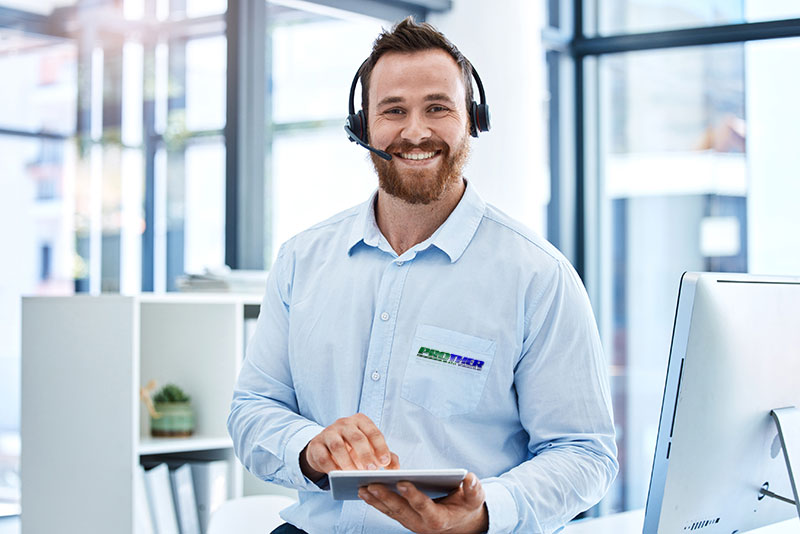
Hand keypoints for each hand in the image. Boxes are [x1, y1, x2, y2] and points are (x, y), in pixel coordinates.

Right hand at [300, 413, 399, 480]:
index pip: (373, 432)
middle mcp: (344, 424)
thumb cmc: (353, 448)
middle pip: (356, 437)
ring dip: (347, 462)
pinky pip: (323, 456)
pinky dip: (331, 467)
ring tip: (354, 474)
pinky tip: (338, 475)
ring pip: (337, 445)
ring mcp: (328, 433)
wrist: (326, 448)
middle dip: (365, 454)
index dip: (380, 447)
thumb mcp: (370, 449)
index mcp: (361, 421)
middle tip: (371, 470)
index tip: (385, 462)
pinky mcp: (316, 445)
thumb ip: (385, 456)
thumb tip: (396, 468)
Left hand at [358, 472, 488, 533]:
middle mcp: (421, 524)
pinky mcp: (404, 519)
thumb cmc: (466, 507)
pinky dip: (375, 502)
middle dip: (385, 497)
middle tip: (371, 484)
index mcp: (439, 519)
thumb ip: (473, 490)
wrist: (460, 524)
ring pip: (390, 512)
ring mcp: (411, 523)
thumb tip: (471, 478)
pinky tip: (364, 492)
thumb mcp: (474, 499)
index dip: (412, 495)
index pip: (423, 506)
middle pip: (401, 511)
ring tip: (361, 487)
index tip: (402, 482)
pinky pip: (388, 511)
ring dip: (375, 501)